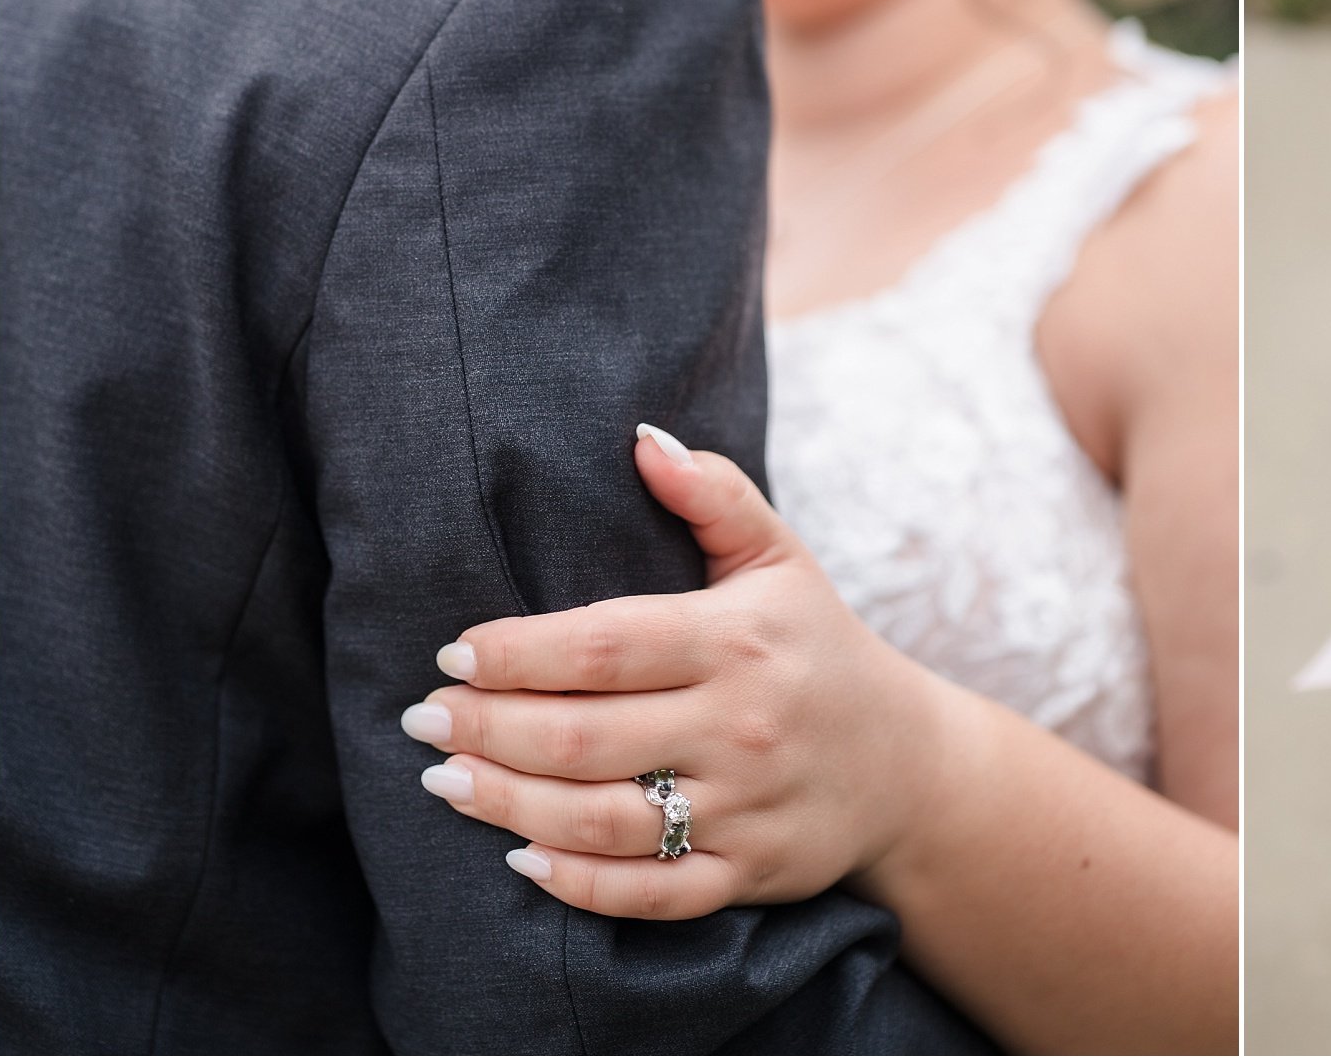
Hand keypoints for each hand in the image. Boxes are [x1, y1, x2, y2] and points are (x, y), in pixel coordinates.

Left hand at [401, 425, 957, 917]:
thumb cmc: (818, 647)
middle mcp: (743, 724)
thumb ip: (713, 495)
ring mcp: (745, 806)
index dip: (517, 650)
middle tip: (423, 719)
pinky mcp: (746, 874)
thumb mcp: (781, 558)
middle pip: (584, 734)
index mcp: (741, 639)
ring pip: (601, 817)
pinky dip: (576, 881)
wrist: (908, 765)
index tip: (454, 651)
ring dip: (506, 803)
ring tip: (445, 780)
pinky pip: (647, 893)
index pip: (605, 643)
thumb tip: (641, 437)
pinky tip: (519, 854)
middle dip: (487, 728)